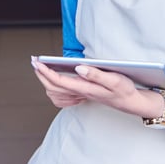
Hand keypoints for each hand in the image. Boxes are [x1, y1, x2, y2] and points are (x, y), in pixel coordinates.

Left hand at [31, 57, 149, 114]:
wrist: (130, 102)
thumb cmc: (124, 89)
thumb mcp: (114, 80)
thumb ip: (96, 74)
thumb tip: (78, 68)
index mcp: (86, 88)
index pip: (60, 81)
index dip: (46, 72)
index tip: (37, 62)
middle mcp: (81, 93)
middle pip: (53, 87)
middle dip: (41, 74)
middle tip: (34, 61)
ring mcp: (81, 96)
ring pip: (56, 93)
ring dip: (46, 81)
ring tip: (41, 68)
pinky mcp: (83, 95)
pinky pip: (62, 96)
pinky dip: (55, 89)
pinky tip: (56, 79)